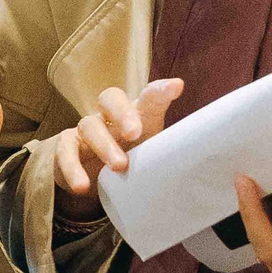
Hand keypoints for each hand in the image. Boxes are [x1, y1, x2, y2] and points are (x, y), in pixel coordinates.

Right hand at [53, 80, 181, 222]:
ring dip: (104, 145)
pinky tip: (82, 185)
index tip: (175, 88)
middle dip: (123, 113)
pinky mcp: (66, 147)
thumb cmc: (132, 161)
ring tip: (119, 167)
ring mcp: (85, 129)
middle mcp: (109, 115)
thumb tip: (207, 161)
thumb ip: (173, 151)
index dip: (159, 90)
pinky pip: (65, 152)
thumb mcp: (154, 156)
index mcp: (136, 113)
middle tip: (136, 134)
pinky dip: (73, 168)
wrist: (95, 180)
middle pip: (111, 97)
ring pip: (90, 126)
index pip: (148, 96)